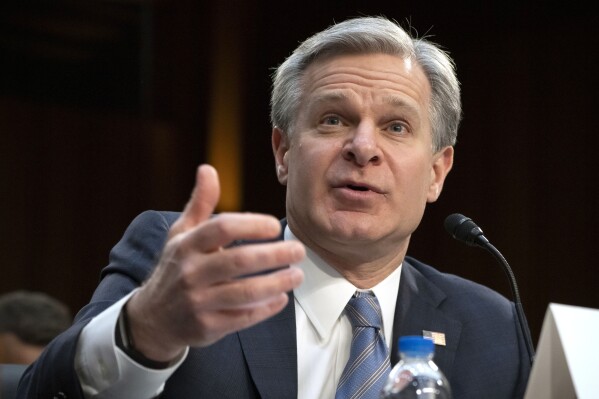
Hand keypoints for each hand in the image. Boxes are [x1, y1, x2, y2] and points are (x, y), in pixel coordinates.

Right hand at [126, 164, 304, 361]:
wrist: (153, 318)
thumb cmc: (176, 268)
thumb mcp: (181, 234)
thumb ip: (201, 203)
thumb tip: (208, 169)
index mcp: (187, 245)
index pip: (221, 228)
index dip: (251, 225)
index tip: (274, 226)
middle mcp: (190, 273)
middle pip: (238, 261)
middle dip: (274, 255)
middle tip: (298, 251)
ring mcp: (198, 302)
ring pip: (245, 293)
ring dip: (277, 283)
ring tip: (297, 275)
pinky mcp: (207, 327)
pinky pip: (243, 318)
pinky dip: (266, 309)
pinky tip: (281, 298)